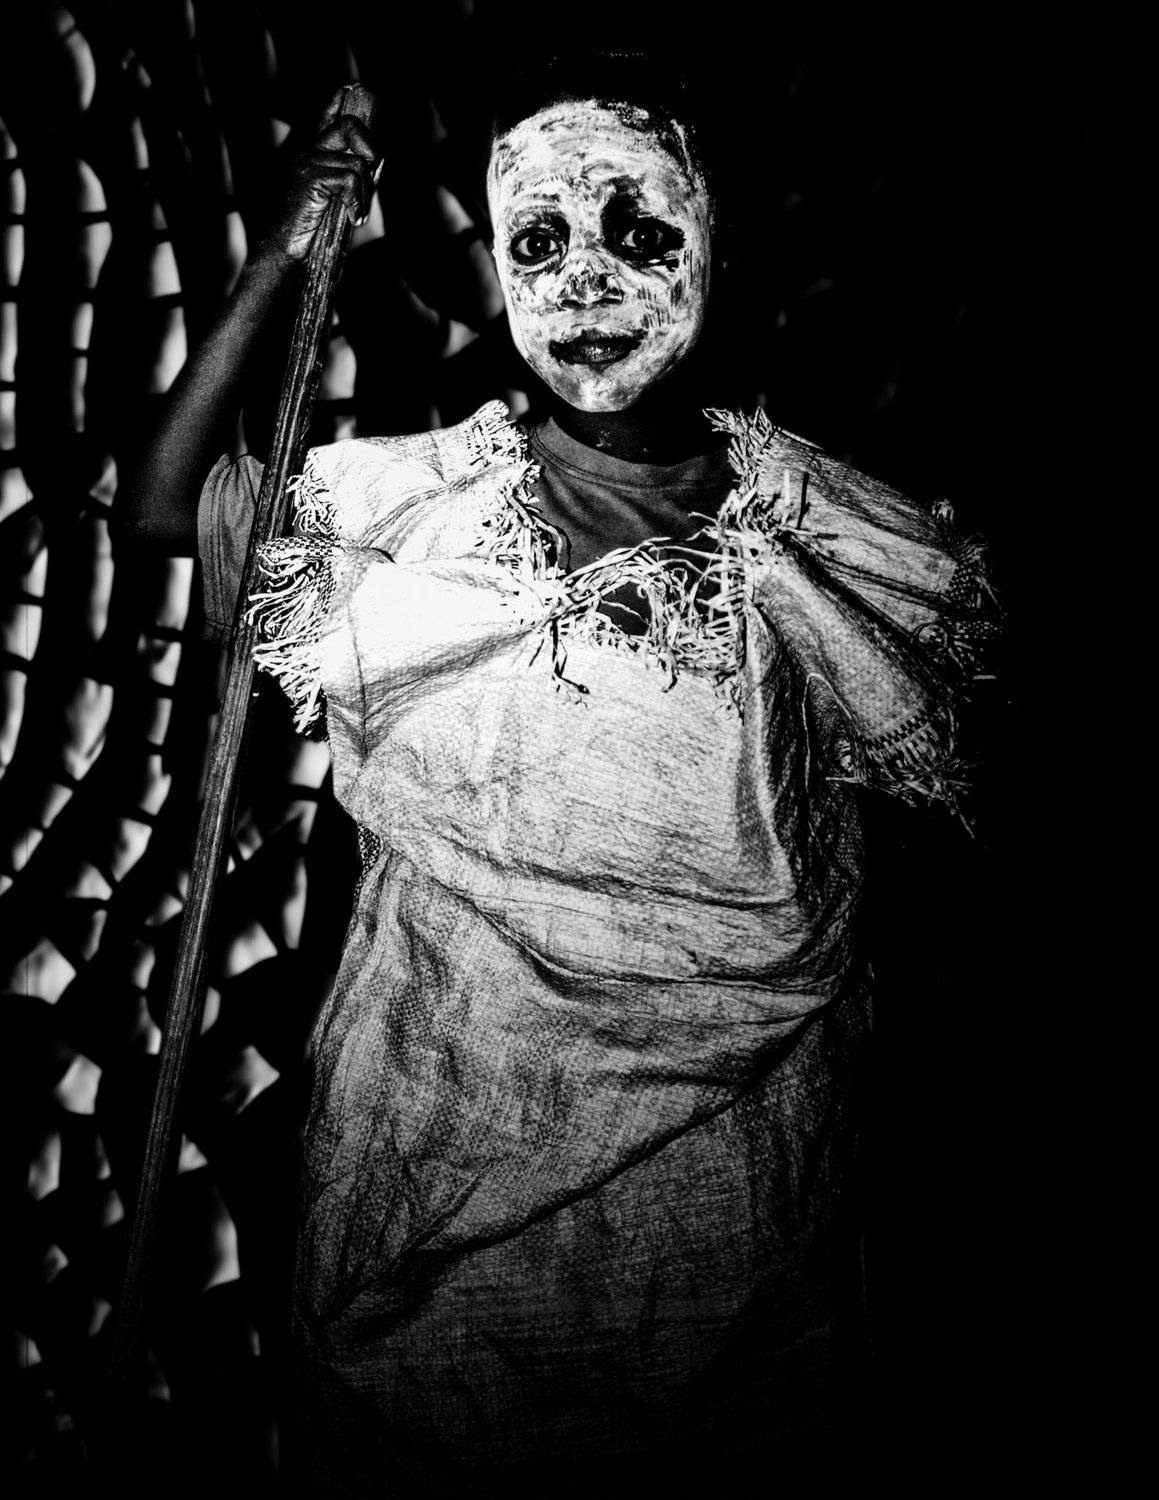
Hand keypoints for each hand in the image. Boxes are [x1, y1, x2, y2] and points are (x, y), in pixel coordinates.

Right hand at [261, 87, 380, 266]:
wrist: (290, 252)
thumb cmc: (316, 232)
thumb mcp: (340, 201)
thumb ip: (355, 180)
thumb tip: (376, 163)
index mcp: (315, 156)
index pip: (326, 119)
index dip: (337, 102)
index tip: (349, 87)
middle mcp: (310, 153)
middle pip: (350, 126)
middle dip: (372, 151)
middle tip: (371, 183)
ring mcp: (308, 163)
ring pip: (356, 162)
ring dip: (366, 193)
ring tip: (357, 214)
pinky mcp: (310, 178)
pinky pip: (349, 178)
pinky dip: (358, 202)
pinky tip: (354, 218)